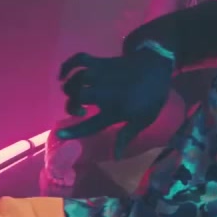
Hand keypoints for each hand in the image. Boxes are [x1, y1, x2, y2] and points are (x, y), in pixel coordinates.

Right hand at [56, 49, 173, 158]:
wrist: (157, 66)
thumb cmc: (152, 95)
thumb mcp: (143, 119)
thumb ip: (126, 136)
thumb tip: (117, 156)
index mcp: (114, 110)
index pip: (90, 125)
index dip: (74, 131)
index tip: (60, 133)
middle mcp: (103, 93)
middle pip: (76, 97)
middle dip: (72, 105)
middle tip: (81, 110)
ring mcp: (100, 75)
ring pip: (75, 80)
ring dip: (70, 89)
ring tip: (76, 94)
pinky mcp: (99, 62)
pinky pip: (78, 60)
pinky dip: (68, 66)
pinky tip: (62, 75)